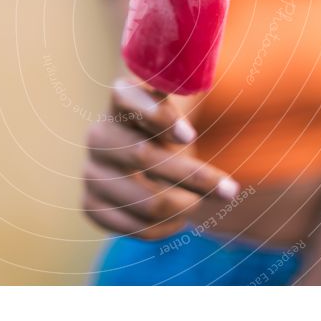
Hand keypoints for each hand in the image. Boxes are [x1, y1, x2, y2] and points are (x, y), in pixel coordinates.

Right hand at [82, 77, 239, 239]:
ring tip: (199, 202)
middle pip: (144, 157)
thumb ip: (188, 93)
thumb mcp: (181, 106)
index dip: (157, 115)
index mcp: (120, 100)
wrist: (144, 160)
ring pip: (148, 201)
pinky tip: (179, 217)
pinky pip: (138, 228)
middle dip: (193, 176)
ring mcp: (91, 172)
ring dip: (186, 206)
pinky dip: (168, 226)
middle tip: (230, 190)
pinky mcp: (91, 205)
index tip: (190, 136)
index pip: (128, 98)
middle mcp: (99, 135)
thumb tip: (196, 99)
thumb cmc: (170, 129)